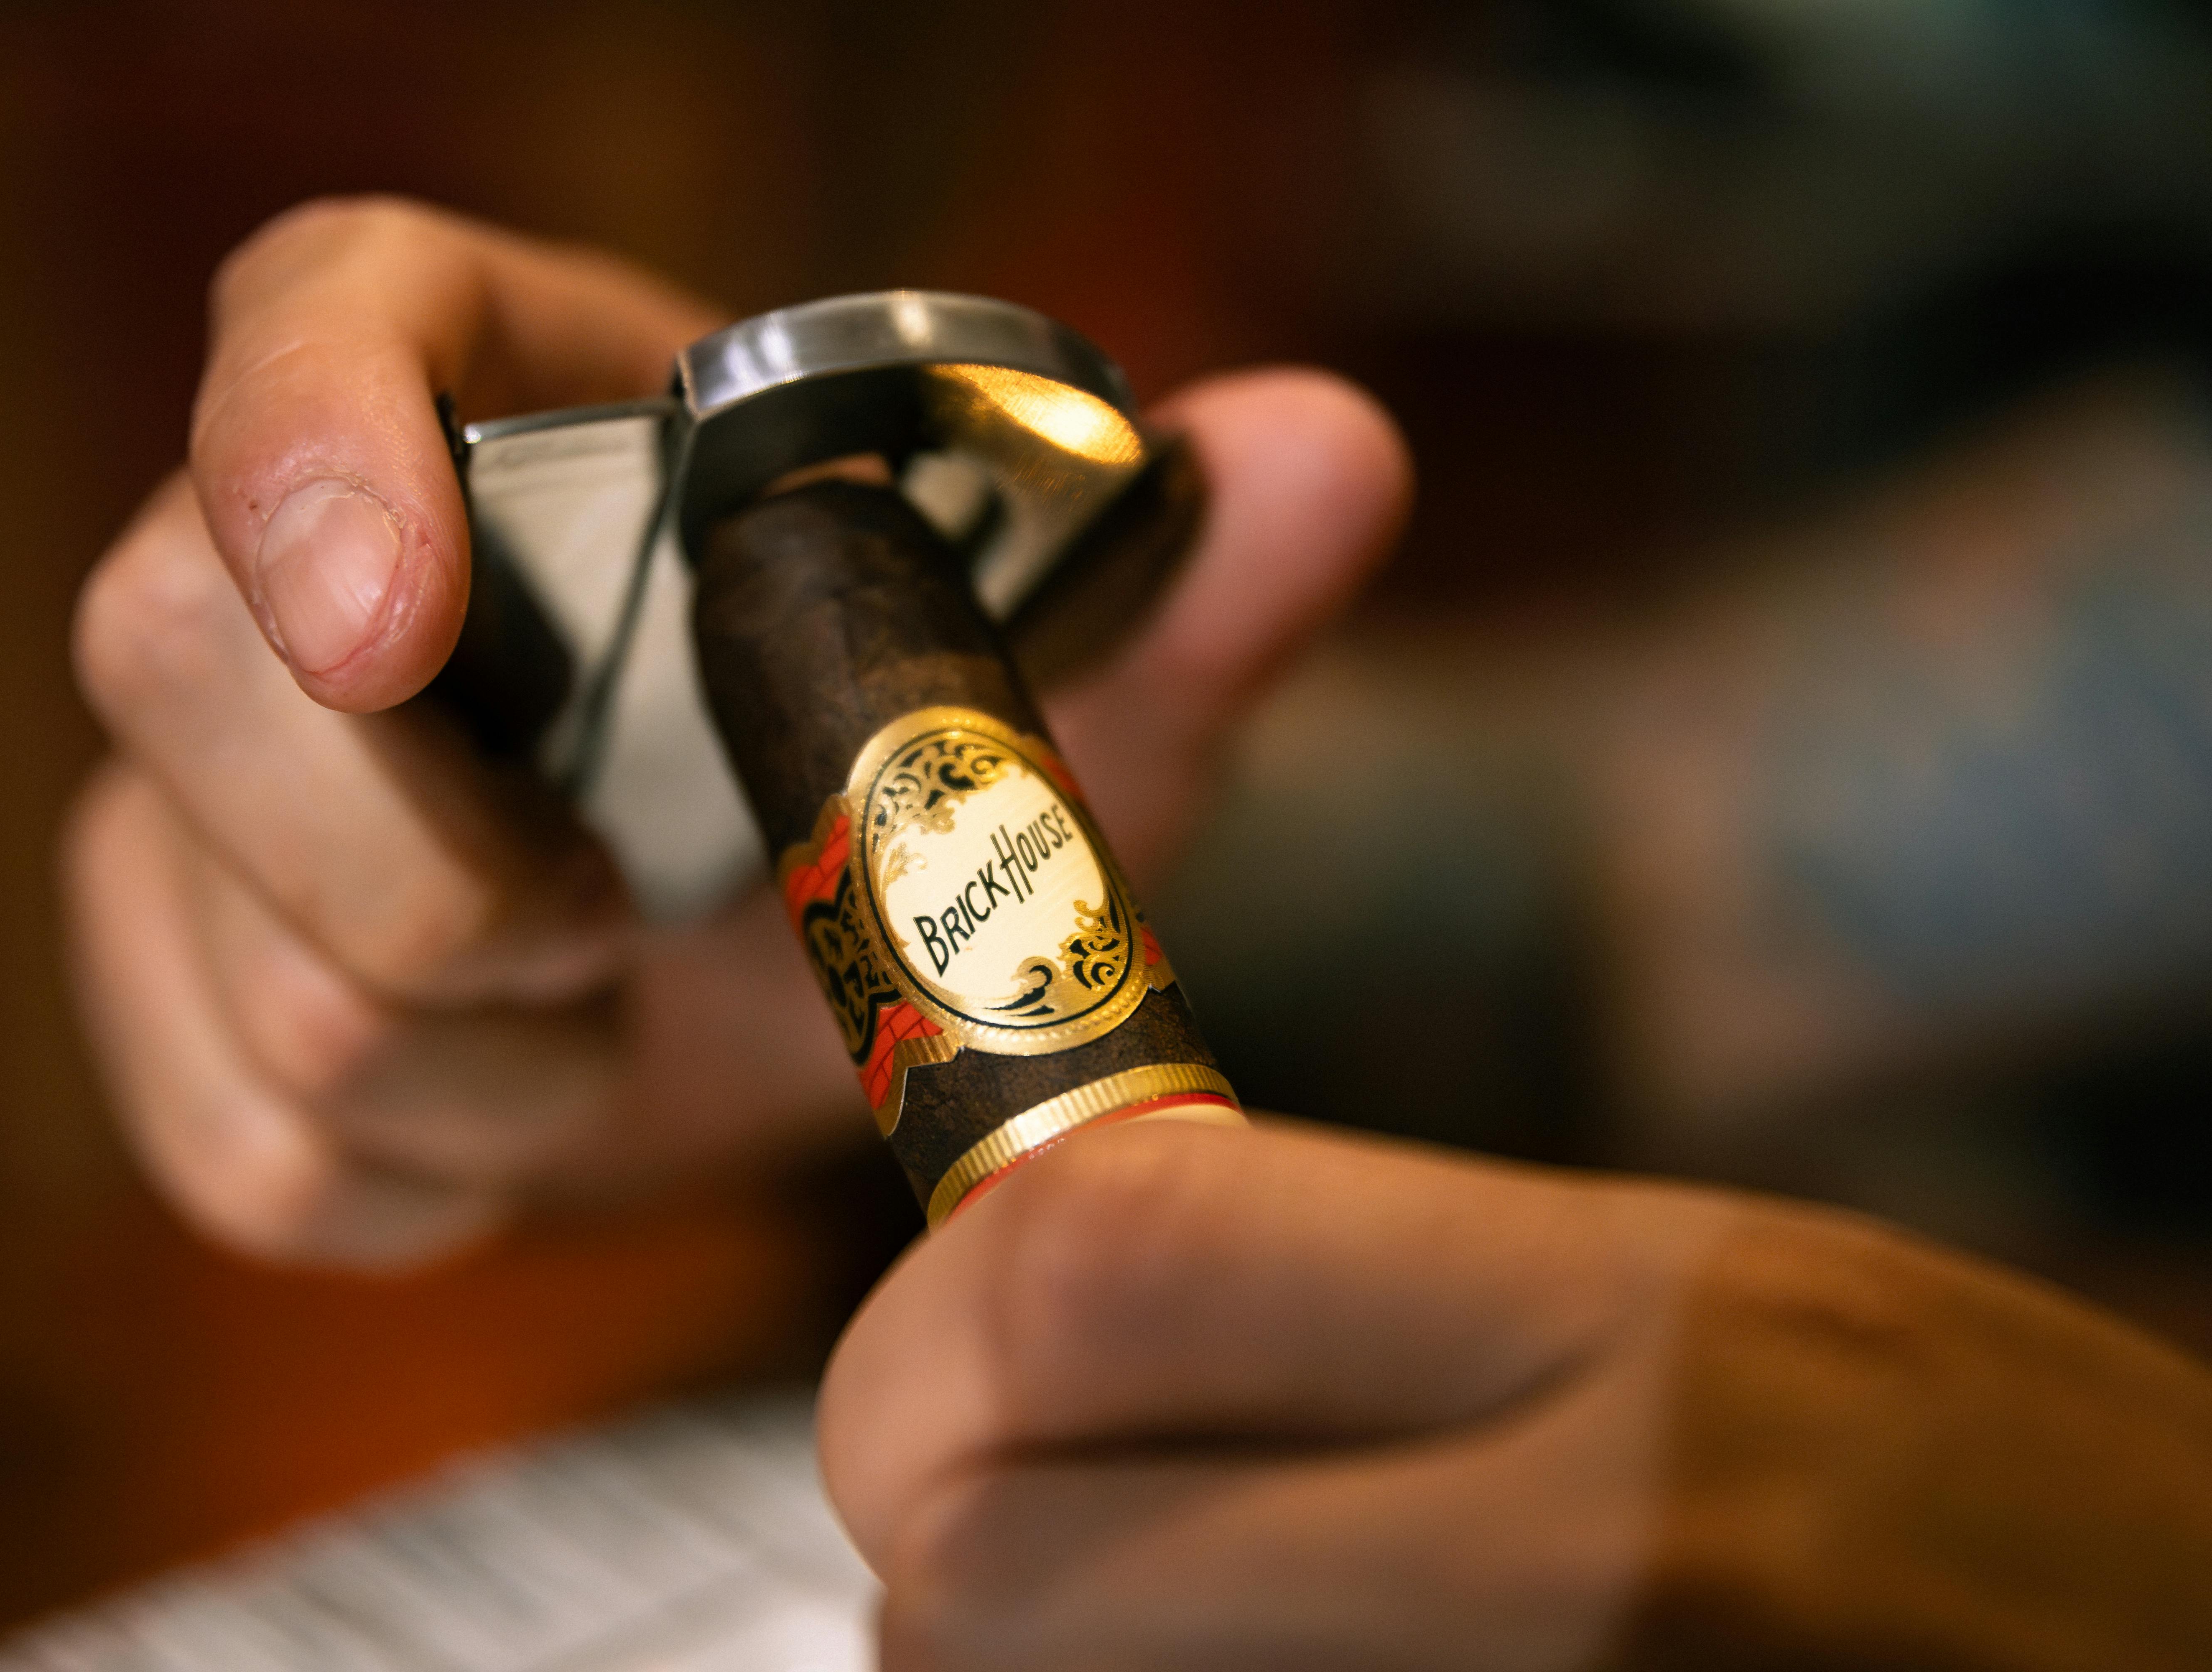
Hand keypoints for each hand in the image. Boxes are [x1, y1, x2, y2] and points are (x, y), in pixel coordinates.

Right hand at [63, 197, 1409, 1267]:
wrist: (790, 981)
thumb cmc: (897, 797)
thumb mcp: (1051, 703)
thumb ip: (1172, 579)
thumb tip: (1329, 451)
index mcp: (503, 410)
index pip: (316, 316)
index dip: (306, 437)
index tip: (396, 612)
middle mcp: (296, 571)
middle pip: (176, 650)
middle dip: (438, 868)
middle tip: (631, 923)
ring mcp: (202, 792)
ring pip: (242, 952)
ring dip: (494, 1061)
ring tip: (628, 1014)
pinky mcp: (176, 980)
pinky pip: (244, 1140)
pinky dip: (433, 1177)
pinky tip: (543, 1102)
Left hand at [819, 1119, 2211, 1670]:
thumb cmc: (2007, 1518)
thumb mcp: (1726, 1305)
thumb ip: (1378, 1284)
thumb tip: (1045, 1290)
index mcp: (1640, 1332)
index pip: (1089, 1266)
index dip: (936, 1325)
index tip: (946, 1363)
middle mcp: (1580, 1566)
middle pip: (991, 1565)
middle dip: (948, 1555)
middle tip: (1024, 1536)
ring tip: (1175, 1624)